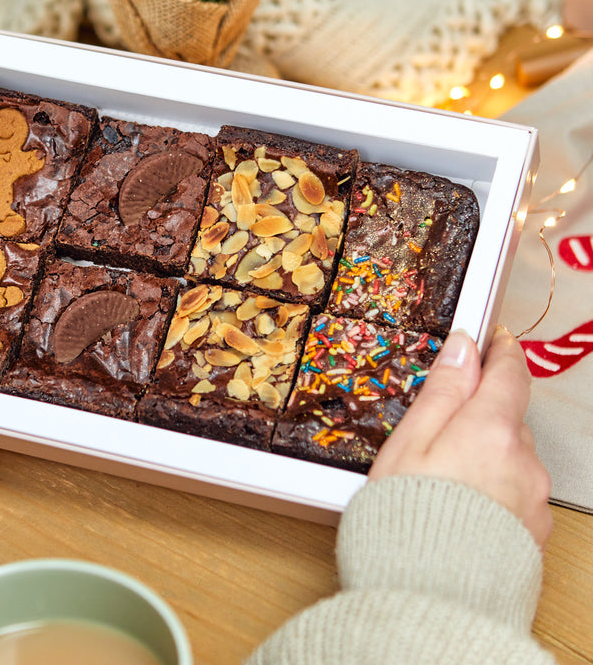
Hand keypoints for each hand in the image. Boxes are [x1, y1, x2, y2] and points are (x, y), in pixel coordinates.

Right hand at [369, 326, 552, 548]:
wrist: (430, 603)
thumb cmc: (408, 519)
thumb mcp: (410, 443)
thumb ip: (442, 393)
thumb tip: (462, 349)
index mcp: (493, 430)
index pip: (510, 374)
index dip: (500, 351)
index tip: (493, 339)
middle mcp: (525, 462)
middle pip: (509, 418)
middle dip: (482, 414)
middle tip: (440, 429)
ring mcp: (534, 501)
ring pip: (513, 459)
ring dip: (487, 456)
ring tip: (442, 481)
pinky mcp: (534, 535)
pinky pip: (516, 495)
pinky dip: (493, 491)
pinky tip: (460, 508)